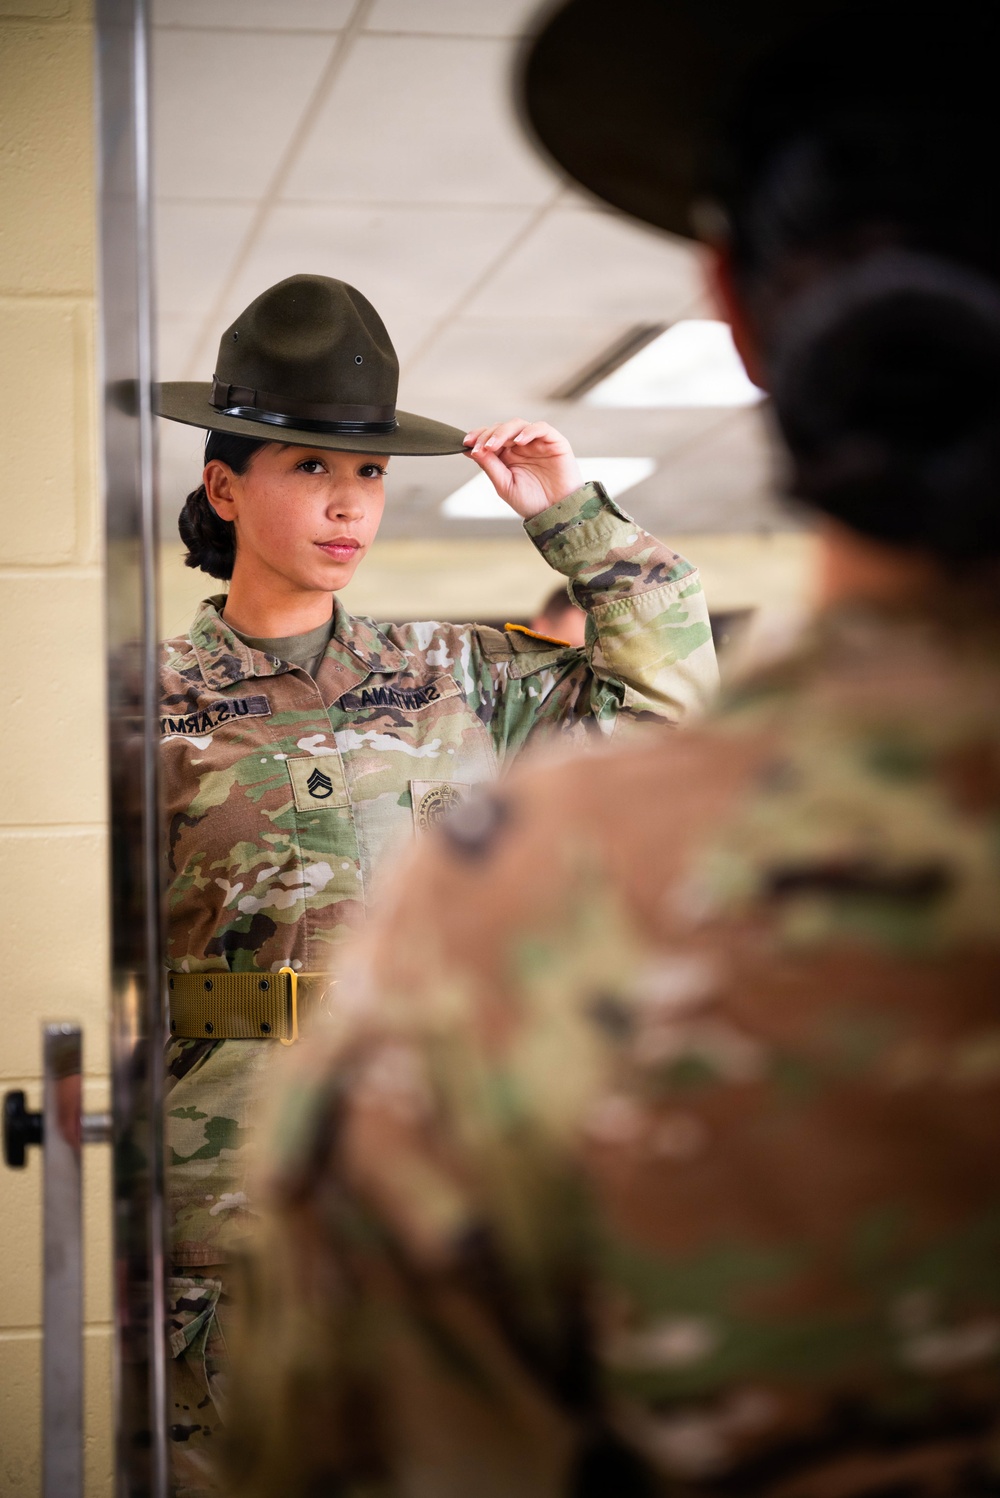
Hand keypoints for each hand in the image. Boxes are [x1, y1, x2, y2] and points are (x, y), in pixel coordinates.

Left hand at [464, 420, 583, 518]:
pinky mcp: (554, 442)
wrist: (556, 514)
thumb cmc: (531, 502)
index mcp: (507, 455)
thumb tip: (471, 449)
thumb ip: (490, 466)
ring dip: (503, 432)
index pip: (490, 438)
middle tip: (480, 447)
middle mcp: (521, 446)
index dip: (478, 437)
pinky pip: (541, 428)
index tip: (466, 443)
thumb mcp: (504, 485)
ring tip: (493, 445)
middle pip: (501, 429)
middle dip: (487, 435)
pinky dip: (529, 431)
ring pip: (518, 425)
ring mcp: (537, 442)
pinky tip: (519, 441)